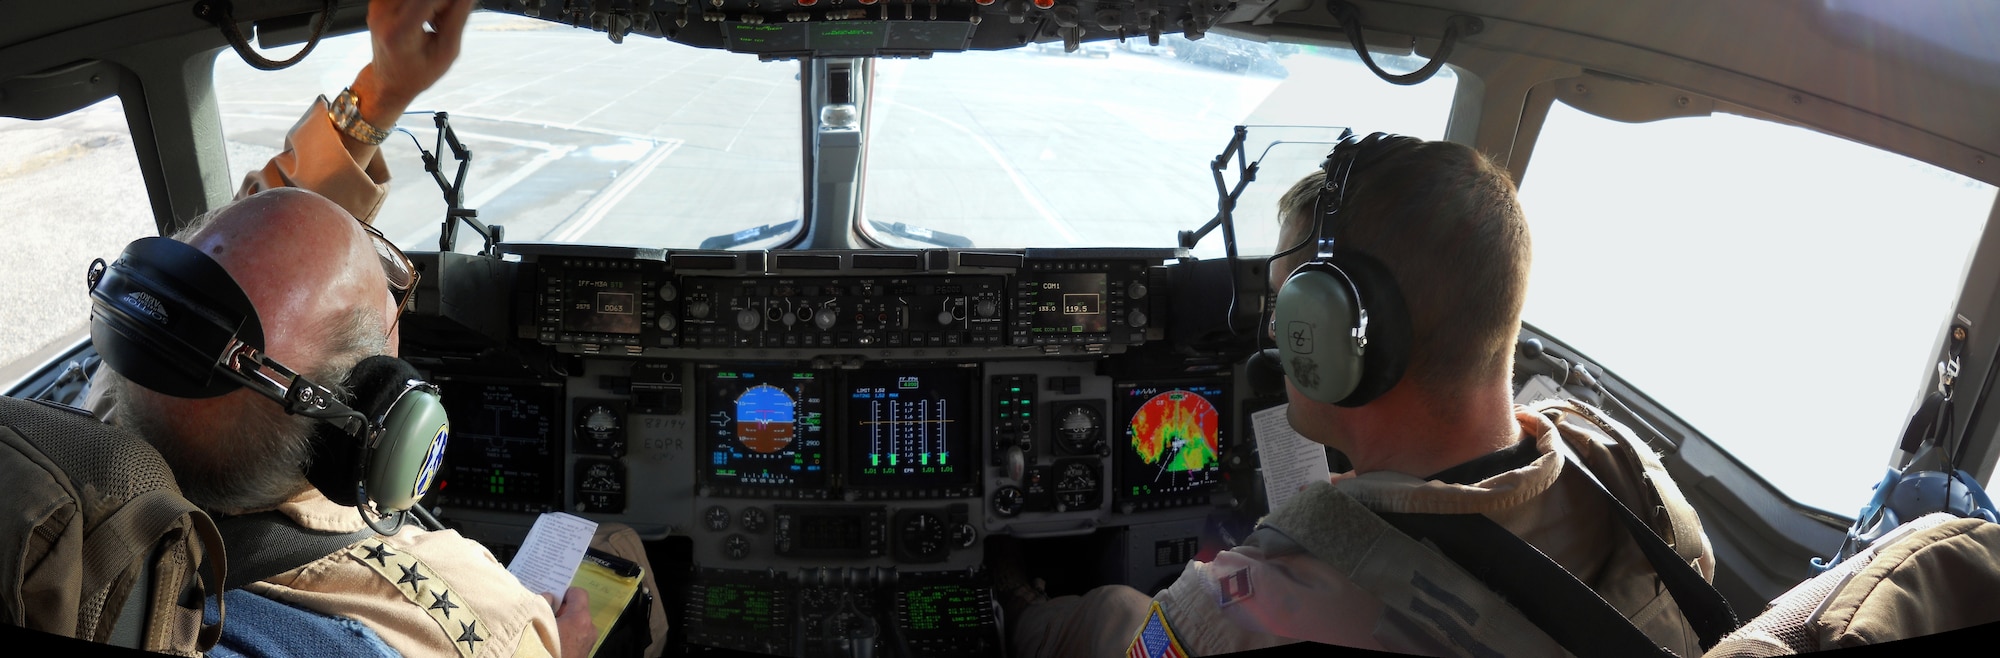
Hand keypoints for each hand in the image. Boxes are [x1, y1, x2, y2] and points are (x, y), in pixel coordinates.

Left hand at [353, 0, 475, 126]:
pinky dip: (422, 3)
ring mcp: (378, 6)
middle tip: (443, 22)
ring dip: (433, 3)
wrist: (389, 81)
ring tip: (434, 23)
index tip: (461, 7)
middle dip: (442, 4)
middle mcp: (383, 13)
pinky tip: (425, 18)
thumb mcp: (447, 51)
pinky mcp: (378, 2)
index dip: (450, 2)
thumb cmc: (418, 72)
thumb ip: (458, 18)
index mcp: (400, 30)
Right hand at [542, 587, 595, 657]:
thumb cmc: (542, 648)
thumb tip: (549, 598)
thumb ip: (544, 604)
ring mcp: (588, 643)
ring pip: (575, 624)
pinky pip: (575, 636)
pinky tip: (550, 641)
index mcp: (580, 619)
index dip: (564, 592)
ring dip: (562, 623)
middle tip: (544, 613)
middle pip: (577, 610)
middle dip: (561, 610)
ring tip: (545, 628)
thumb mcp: (538, 622)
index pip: (578, 593)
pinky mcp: (583, 653)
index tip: (551, 598)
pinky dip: (564, 635)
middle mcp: (589, 629)